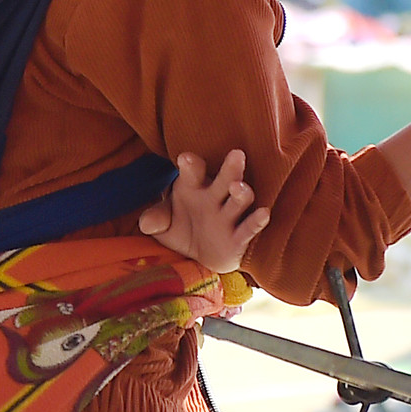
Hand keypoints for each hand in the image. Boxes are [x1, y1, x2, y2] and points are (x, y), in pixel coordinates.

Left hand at [139, 149, 269, 273]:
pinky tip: (264, 213)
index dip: (190, 165)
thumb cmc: (182, 229)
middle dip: (230, 168)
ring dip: (242, 193)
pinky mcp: (239, 238)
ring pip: (239, 200)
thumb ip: (156, 219)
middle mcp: (214, 197)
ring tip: (239, 187)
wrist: (200, 257)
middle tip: (236, 154)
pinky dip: (257, 221)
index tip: (185, 159)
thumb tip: (146, 223)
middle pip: (224, 179)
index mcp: (194, 187)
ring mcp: (228, 216)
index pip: (192, 172)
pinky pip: (249, 227)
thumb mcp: (164, 225)